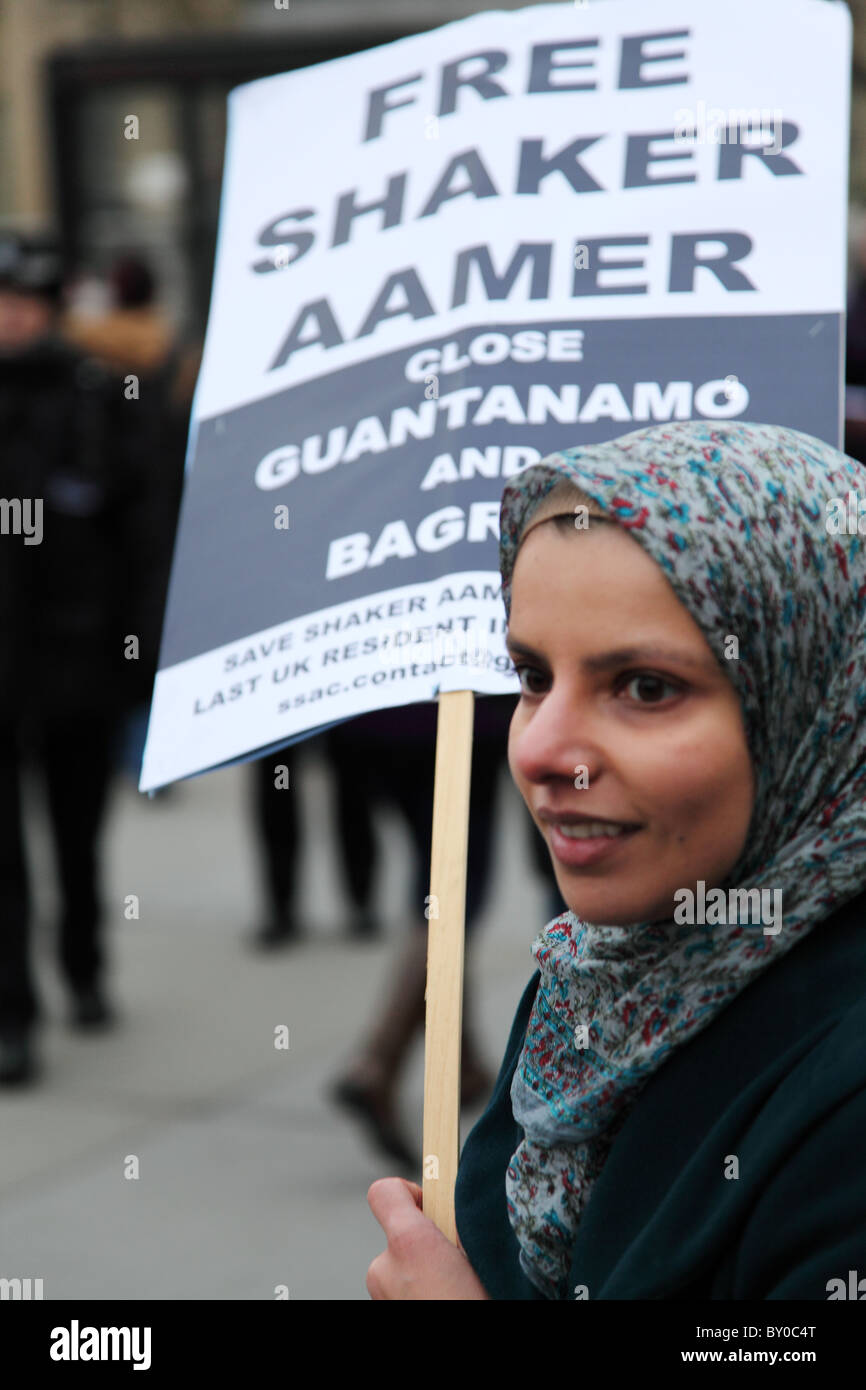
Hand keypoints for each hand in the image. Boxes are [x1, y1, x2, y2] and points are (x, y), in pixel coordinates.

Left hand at [366, 1177, 490, 1299]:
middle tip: (459, 1264)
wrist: (464, 1386)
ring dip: (426, 1270)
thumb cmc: (476, 1308)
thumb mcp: (481, 1258)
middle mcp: (383, 1269)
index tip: (437, 1208)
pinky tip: (443, 1298)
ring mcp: (380, 1295)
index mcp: (409, 1244)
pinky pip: (402, 1288)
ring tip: (455, 1289)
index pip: (385, 1191)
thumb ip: (462, 1224)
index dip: (410, 1192)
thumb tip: (461, 1209)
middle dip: (429, 1241)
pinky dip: (420, 1290)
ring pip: (403, 1265)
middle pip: (401, 1233)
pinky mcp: (382, 1310)